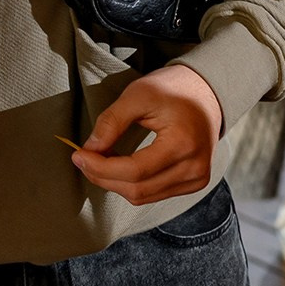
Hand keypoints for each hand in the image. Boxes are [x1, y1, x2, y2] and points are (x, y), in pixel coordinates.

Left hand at [72, 63, 224, 204]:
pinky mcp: (193, 183)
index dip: (101, 167)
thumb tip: (89, 149)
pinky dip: (131, 184)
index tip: (78, 155)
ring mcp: (197, 179)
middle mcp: (194, 168)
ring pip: (143, 196)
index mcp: (183, 144)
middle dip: (103, 177)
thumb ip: (112, 122)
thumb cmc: (173, 89)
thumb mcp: (138, 94)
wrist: (206, 92)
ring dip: (114, 183)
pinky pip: (154, 194)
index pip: (135, 170)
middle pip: (137, 188)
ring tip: (98, 161)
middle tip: (83, 159)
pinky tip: (118, 167)